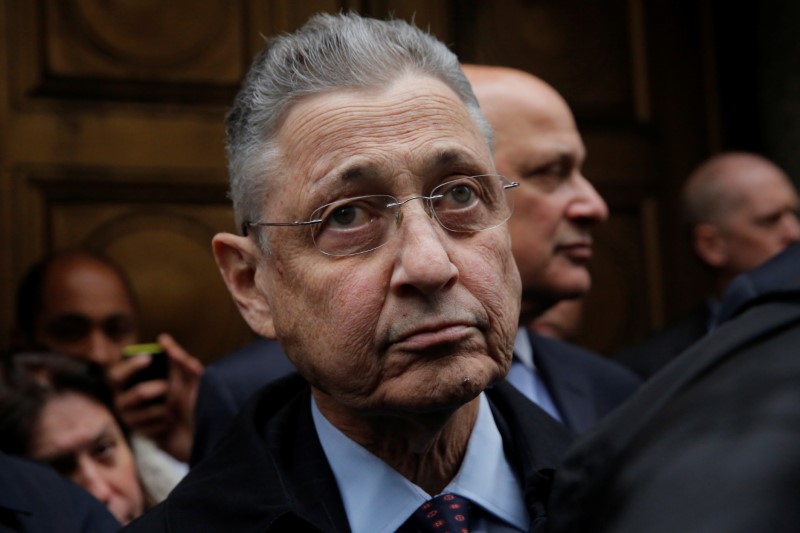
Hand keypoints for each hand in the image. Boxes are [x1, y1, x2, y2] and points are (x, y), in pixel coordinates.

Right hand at [108, 333, 203, 462]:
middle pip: (129, 392)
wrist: (202, 430)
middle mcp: (127, 399)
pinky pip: (151, 423)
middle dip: (151, 388)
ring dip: (166, 406)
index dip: (130, 366)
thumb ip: (178, 358)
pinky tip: (172, 424)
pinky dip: (167, 421)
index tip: (148, 359)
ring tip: (174, 409)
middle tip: (168, 387)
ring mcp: (131, 418)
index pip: (116, 374)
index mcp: (134, 383)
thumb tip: (163, 337)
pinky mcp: (140, 434)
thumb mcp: (190, 378)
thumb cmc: (192, 400)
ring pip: (144, 407)